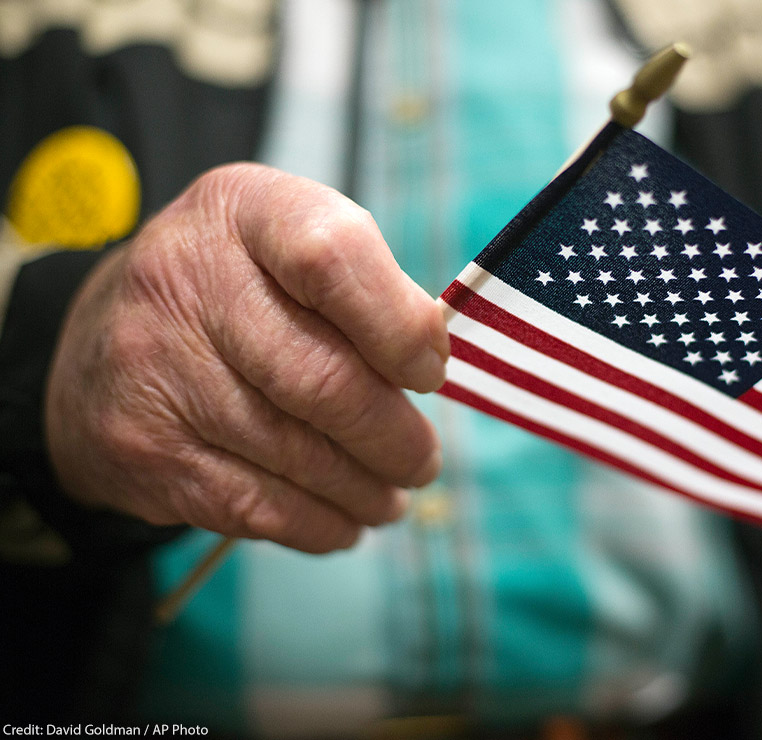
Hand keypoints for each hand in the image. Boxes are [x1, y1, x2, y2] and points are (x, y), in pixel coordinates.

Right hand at [45, 164, 448, 552]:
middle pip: (322, 378)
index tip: (428, 372)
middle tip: (422, 461)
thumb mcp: (288, 247)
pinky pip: (256, 506)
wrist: (92, 344)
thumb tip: (432, 362)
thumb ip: (365, 286)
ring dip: (364, 489)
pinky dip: (318, 523)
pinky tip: (342, 522)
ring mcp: (156, 370)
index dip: (399, 327)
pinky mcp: (145, 450)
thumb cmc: (230, 292)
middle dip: (393, 437)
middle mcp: (185, 282)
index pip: (333, 256)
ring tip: (390, 495)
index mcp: (243, 212)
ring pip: (297, 455)